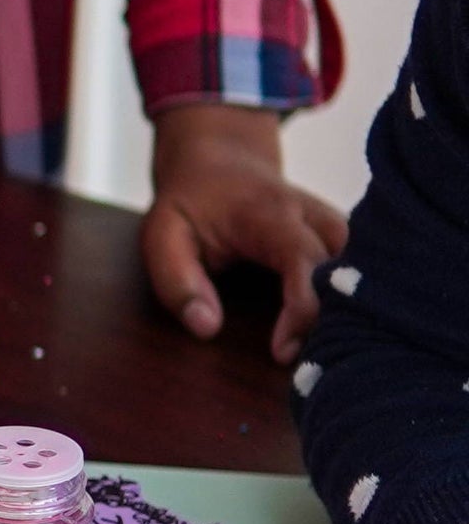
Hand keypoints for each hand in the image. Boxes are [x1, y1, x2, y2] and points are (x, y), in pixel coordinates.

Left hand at [143, 105, 347, 364]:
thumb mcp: (161, 237)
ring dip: (348, 307)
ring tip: (326, 352)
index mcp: (268, 213)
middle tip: (310, 363)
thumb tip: (206, 329)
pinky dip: (349, 296)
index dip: (302, 308)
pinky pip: (356, 265)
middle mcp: (310, 214)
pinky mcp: (334, 234)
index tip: (282, 352)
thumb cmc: (188, 204)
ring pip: (361, 263)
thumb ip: (177, 283)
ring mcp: (327, 221)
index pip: (304, 259)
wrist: (218, 160)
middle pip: (345, 264)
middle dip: (334, 316)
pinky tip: (335, 330)